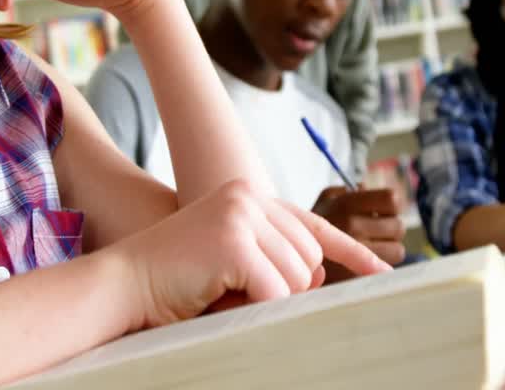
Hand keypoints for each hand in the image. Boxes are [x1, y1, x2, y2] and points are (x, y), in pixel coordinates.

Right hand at [111, 180, 390, 329]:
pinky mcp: (235, 241)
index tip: (382, 271)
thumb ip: (271, 259)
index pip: (313, 223)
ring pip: (297, 277)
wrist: (122, 284)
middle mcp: (249, 197)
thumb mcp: (230, 262)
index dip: (351, 250)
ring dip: (267, 300)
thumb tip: (318, 276)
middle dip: (286, 288)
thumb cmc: (174, 282)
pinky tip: (217, 297)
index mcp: (249, 197)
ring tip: (222, 293)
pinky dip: (254, 307)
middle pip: (309, 257)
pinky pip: (275, 292)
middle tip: (237, 293)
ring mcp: (242, 216)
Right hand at [312, 186, 406, 278]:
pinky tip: (366, 265)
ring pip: (397, 250)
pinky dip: (382, 267)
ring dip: (389, 249)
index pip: (392, 199)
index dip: (391, 205)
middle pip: (398, 226)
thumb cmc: (310, 227)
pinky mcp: (357, 273)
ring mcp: (355, 251)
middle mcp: (352, 225)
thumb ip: (347, 190)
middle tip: (375, 232)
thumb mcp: (324, 200)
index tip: (383, 212)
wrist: (287, 259)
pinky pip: (386, 269)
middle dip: (390, 230)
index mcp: (346, 204)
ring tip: (371, 249)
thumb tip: (368, 187)